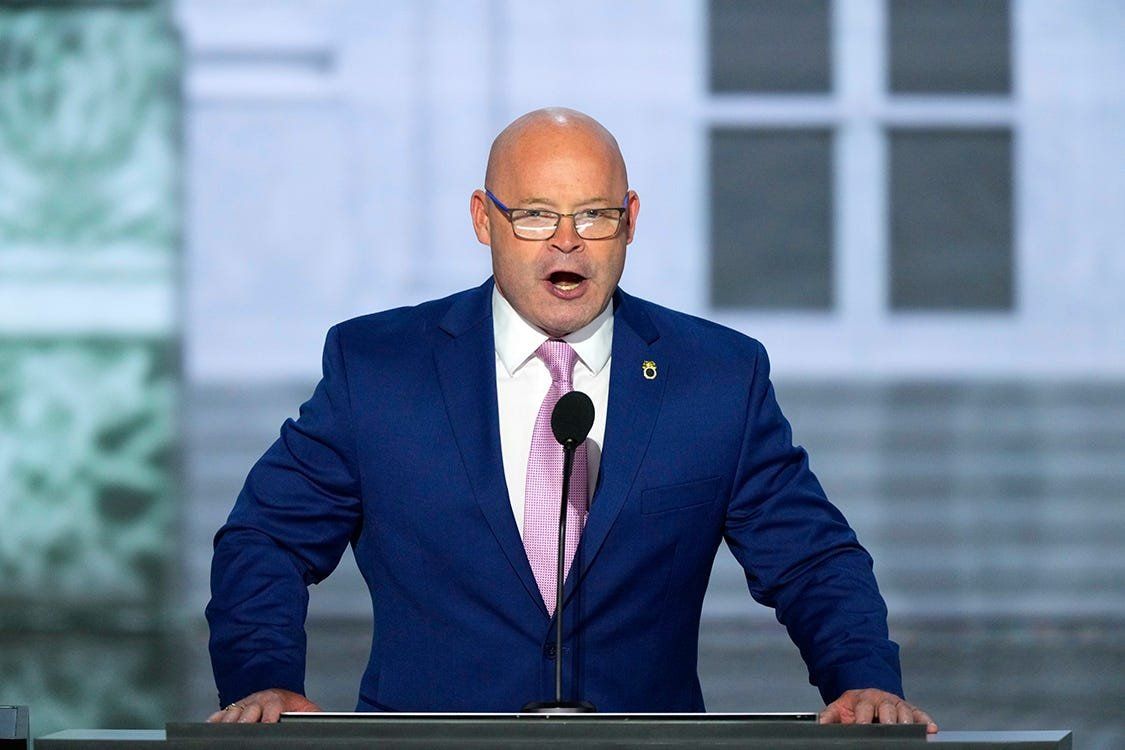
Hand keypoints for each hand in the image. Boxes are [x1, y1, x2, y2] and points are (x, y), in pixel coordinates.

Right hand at [206, 688, 321, 723]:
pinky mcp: (232, 709)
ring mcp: (243, 704)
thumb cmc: (293, 707)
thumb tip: (322, 721)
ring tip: (227, 734)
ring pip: (232, 712)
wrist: (279, 694)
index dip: (269, 717)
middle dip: (246, 721)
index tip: (268, 726)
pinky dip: (214, 722)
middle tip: (244, 731)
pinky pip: (219, 715)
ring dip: (229, 723)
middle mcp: (257, 700)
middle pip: (248, 710)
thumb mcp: (307, 711)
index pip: (272, 707)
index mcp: (277, 700)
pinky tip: (212, 730)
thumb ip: (313, 716)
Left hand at [819, 688, 937, 733]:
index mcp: (864, 699)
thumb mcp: (839, 708)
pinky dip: (926, 721)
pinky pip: (920, 714)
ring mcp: (898, 704)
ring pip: (905, 711)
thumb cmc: (854, 706)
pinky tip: (931, 728)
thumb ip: (829, 716)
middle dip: (888, 719)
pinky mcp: (910, 710)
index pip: (864, 709)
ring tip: (909, 730)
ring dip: (907, 720)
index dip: (864, 719)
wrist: (868, 695)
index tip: (862, 727)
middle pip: (888, 709)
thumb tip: (820, 725)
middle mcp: (883, 700)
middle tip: (888, 728)